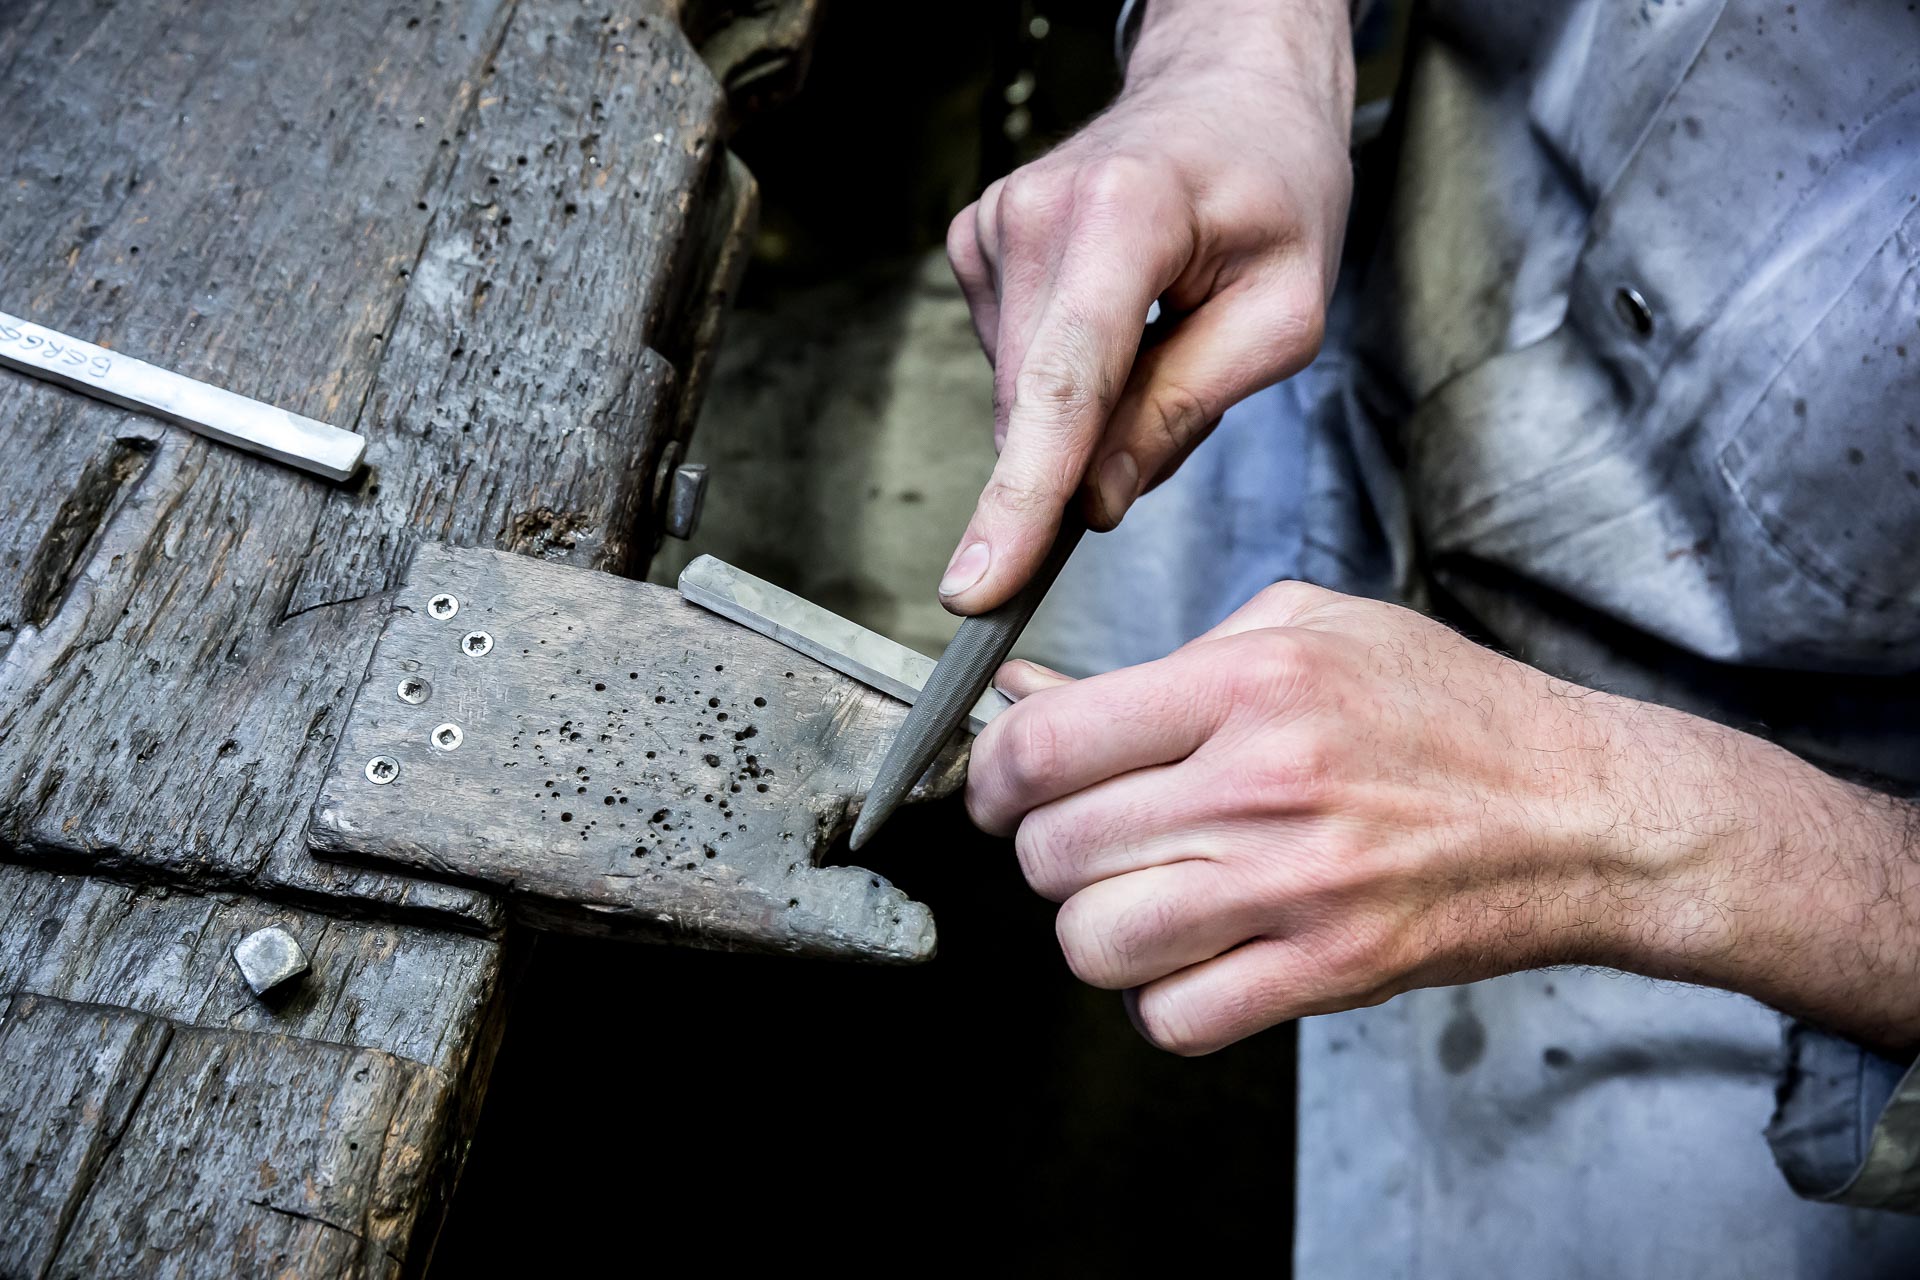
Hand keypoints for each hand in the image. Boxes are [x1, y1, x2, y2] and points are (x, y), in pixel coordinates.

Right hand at [940, 0, 1355, 612]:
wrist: (1227, 93)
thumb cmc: (1273, 188)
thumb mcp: (1281, 313)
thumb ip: (1186, 409)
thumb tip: (1092, 502)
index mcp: (1125, 215)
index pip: (1064, 385)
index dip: (1022, 498)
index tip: (980, 585)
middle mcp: (1037, 214)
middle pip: (1035, 405)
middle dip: (1089, 452)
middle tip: (1172, 396)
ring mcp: (995, 225)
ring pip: (1021, 396)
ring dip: (1086, 409)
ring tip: (1159, 332)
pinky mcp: (976, 244)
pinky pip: (1013, 365)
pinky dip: (1064, 375)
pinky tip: (1115, 321)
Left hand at [968, 583, 1919, 1055]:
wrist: (1583, 812)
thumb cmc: (1446, 711)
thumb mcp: (1305, 630)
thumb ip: (1158, 664)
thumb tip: (1025, 696)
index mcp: (1249, 683)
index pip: (1047, 744)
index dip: (992, 776)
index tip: (1001, 791)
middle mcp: (1264, 783)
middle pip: (1055, 850)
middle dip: (1047, 853)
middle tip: (1088, 842)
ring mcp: (1297, 886)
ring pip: (1096, 941)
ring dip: (1096, 930)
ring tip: (1139, 900)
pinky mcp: (1331, 970)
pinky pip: (1175, 1018)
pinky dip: (1161, 1000)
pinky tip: (1196, 958)